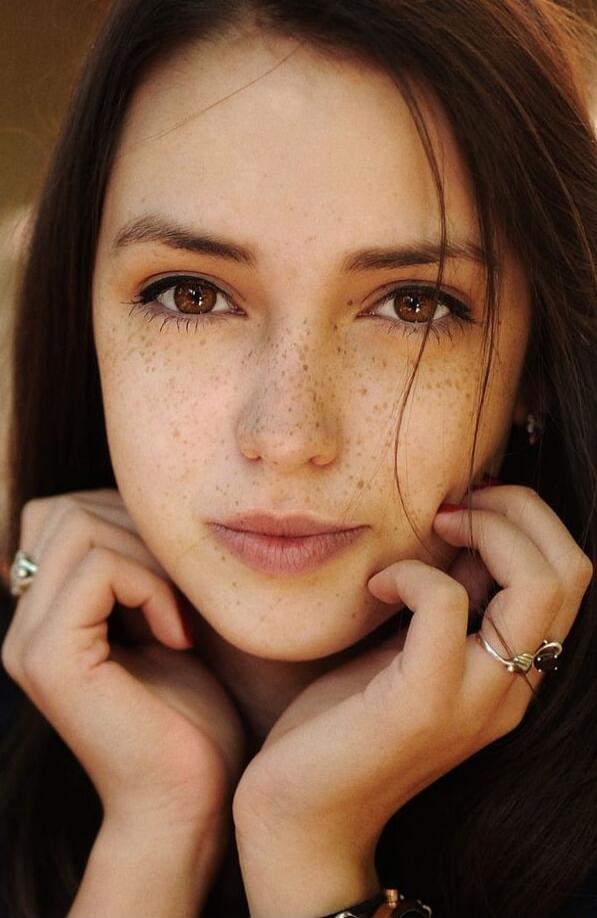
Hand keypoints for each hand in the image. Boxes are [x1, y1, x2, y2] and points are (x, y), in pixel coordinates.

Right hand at [1, 489, 245, 840]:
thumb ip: (137, 565)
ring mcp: (27, 643)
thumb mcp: (162, 617)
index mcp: (43, 613)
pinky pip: (98, 570)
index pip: (63, 511)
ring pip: (80, 527)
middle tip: (184, 593)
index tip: (174, 580)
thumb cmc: (191, 711)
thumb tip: (146, 499)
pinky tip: (177, 634)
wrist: (191, 799)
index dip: (128, 523)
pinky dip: (151, 587)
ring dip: (150, 560)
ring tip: (181, 615)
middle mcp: (22, 624)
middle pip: (67, 509)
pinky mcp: (49, 659)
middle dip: (141, 534)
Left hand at [232, 485, 592, 915]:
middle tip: (454, 505)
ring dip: (484, 528)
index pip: (570, 575)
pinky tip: (378, 584)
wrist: (303, 814)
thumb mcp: (411, 648)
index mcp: (514, 670)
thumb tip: (463, 527)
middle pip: (570, 571)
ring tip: (431, 529)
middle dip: (518, 509)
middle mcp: (513, 686)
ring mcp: (476, 698)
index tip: (466, 503)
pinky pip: (448, 605)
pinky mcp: (424, 702)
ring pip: (536, 583)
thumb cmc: (347, 721)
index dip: (527, 519)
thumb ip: (451, 600)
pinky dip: (414, 574)